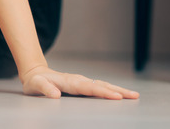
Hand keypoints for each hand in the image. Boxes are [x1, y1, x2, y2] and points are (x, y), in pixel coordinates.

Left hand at [21, 65, 139, 99]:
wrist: (35, 73)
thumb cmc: (35, 81)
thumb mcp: (36, 85)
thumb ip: (45, 89)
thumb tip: (56, 95)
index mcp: (69, 81)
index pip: (89, 88)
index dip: (103, 92)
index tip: (116, 96)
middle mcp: (78, 80)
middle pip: (101, 85)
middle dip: (118, 90)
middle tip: (134, 96)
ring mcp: (81, 82)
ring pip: (103, 85)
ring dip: (118, 90)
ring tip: (133, 95)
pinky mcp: (82, 85)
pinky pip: (99, 88)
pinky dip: (111, 90)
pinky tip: (120, 95)